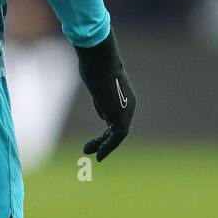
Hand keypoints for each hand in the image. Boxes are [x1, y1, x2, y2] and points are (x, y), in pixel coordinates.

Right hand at [75, 29, 135, 161]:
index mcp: (125, 95)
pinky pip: (116, 137)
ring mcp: (127, 111)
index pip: (116, 116)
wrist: (100, 62)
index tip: (95, 137)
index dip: (106, 128)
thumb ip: (100, 98)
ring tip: (88, 152)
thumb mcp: (97, 83)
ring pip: (117, 134)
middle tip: (89, 148)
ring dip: (103, 145)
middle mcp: (129, 105)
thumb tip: (102, 114)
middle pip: (117, 127)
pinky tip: (98, 155)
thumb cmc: (95, 66)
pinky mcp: (121, 117)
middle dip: (104, 139)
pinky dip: (107, 147)